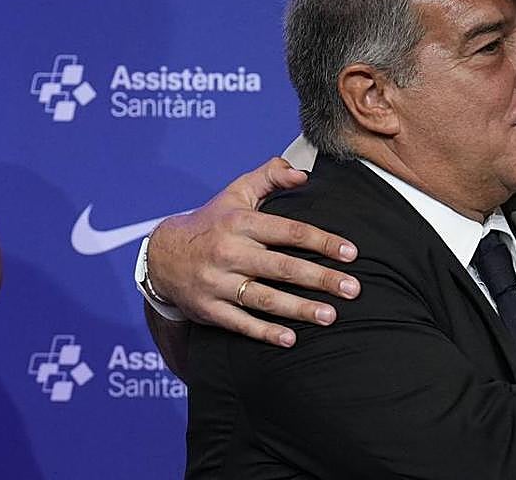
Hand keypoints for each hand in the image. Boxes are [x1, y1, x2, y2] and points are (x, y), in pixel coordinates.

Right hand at [147, 157, 359, 346]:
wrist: (162, 255)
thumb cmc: (212, 221)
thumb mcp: (237, 192)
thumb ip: (270, 177)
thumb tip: (303, 175)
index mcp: (241, 223)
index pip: (289, 231)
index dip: (322, 242)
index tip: (351, 253)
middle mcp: (230, 253)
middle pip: (283, 268)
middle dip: (321, 279)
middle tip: (353, 289)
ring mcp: (218, 283)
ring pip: (265, 299)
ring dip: (300, 309)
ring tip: (331, 316)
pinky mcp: (209, 309)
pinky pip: (240, 323)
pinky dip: (265, 333)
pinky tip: (291, 339)